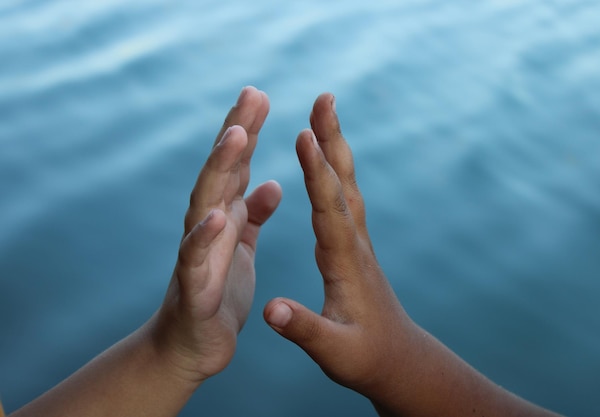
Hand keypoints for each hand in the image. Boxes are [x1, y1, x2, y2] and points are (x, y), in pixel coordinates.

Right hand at [154, 86, 281, 382]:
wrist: (194, 352)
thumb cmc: (220, 299)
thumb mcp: (242, 253)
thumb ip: (251, 218)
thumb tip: (269, 184)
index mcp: (229, 222)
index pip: (240, 170)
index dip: (248, 134)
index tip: (259, 96)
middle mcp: (211, 232)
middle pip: (224, 176)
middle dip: (238, 133)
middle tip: (253, 92)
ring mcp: (200, 259)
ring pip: (207, 206)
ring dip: (220, 171)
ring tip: (236, 136)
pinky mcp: (196, 293)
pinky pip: (198, 262)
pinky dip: (204, 238)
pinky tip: (217, 216)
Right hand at [264, 93, 562, 416]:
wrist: (398, 359)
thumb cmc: (365, 357)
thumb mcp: (333, 350)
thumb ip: (304, 328)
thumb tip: (272, 310)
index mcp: (345, 262)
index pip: (330, 209)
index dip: (316, 173)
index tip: (304, 134)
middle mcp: (354, 243)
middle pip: (342, 182)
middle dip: (332, 139)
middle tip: (325, 97)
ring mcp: (356, 241)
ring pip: (345, 184)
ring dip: (334, 147)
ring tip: (323, 113)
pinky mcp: (353, 245)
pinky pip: (342, 197)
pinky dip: (332, 170)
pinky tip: (325, 161)